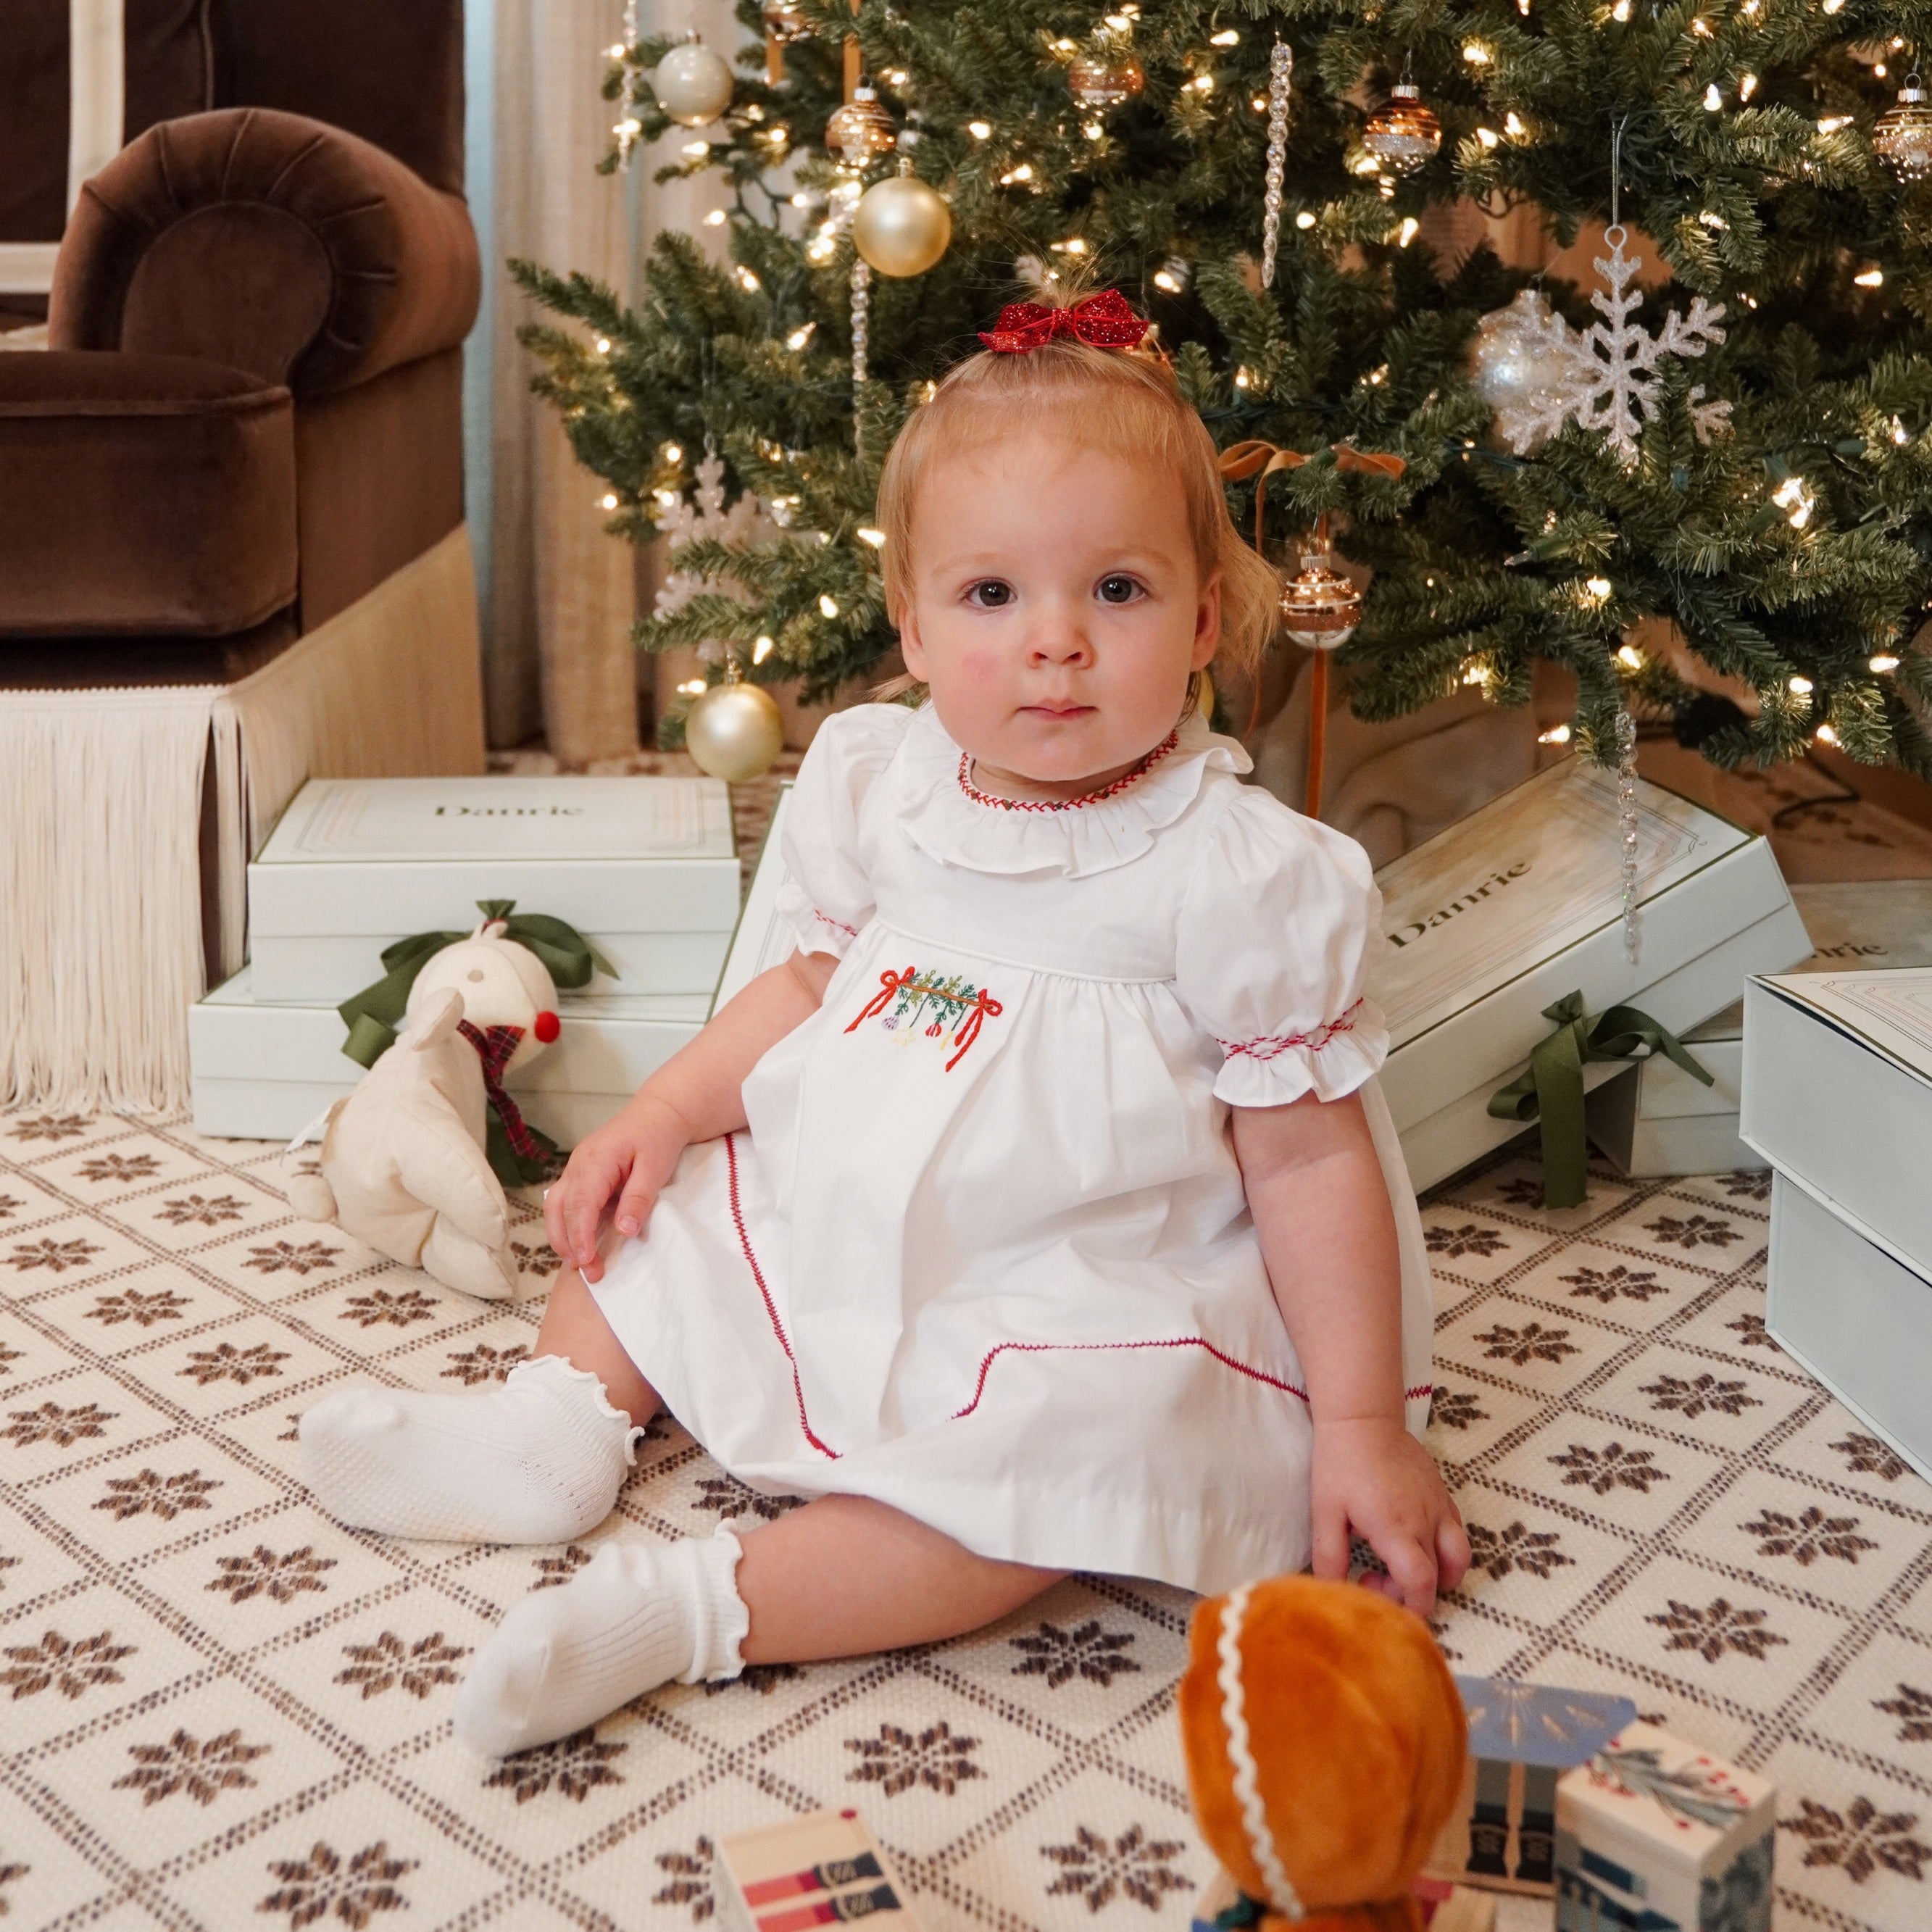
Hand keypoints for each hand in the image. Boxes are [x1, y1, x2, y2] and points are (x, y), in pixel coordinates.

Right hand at [541, 1094, 689, 1283]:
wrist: (659, 1111)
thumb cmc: (659, 1137)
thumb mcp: (656, 1167)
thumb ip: (639, 1198)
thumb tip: (623, 1231)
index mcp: (596, 1160)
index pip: (580, 1204)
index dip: (580, 1235)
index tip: (586, 1261)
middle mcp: (578, 1164)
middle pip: (560, 1208)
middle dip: (570, 1243)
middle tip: (587, 1273)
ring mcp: (576, 1167)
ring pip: (554, 1206)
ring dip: (561, 1236)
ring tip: (577, 1264)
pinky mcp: (580, 1173)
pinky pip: (564, 1201)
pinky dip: (566, 1224)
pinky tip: (578, 1243)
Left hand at [1308, 1416, 1469, 1617]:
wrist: (1363, 1418)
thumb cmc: (1340, 1464)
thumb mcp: (1325, 1512)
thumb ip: (1330, 1557)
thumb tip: (1331, 1593)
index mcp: (1397, 1529)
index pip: (1421, 1584)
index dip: (1411, 1608)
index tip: (1383, 1604)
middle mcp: (1427, 1521)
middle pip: (1437, 1578)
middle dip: (1410, 1592)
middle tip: (1372, 1575)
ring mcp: (1440, 1506)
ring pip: (1459, 1557)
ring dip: (1438, 1575)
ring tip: (1402, 1566)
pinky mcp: (1443, 1493)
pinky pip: (1457, 1531)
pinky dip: (1444, 1548)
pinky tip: (1412, 1538)